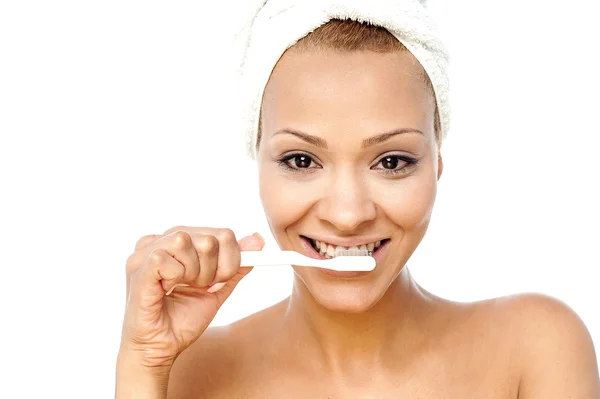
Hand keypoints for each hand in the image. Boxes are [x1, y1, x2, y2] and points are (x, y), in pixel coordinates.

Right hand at [119, 226, 263, 369]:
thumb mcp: (218, 288)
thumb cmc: (183, 318)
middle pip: (209, 239)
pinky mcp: (137, 267)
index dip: (230, 261)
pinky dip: (175, 278)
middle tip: (197, 288)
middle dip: (212, 271)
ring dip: (193, 274)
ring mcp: (145, 252)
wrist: (160, 349)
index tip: (217, 282)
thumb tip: (257, 240)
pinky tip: (166, 290)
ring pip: (185, 241)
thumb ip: (237, 265)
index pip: (222, 234)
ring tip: (180, 288)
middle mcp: (161, 240)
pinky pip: (165, 258)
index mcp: (180, 240)